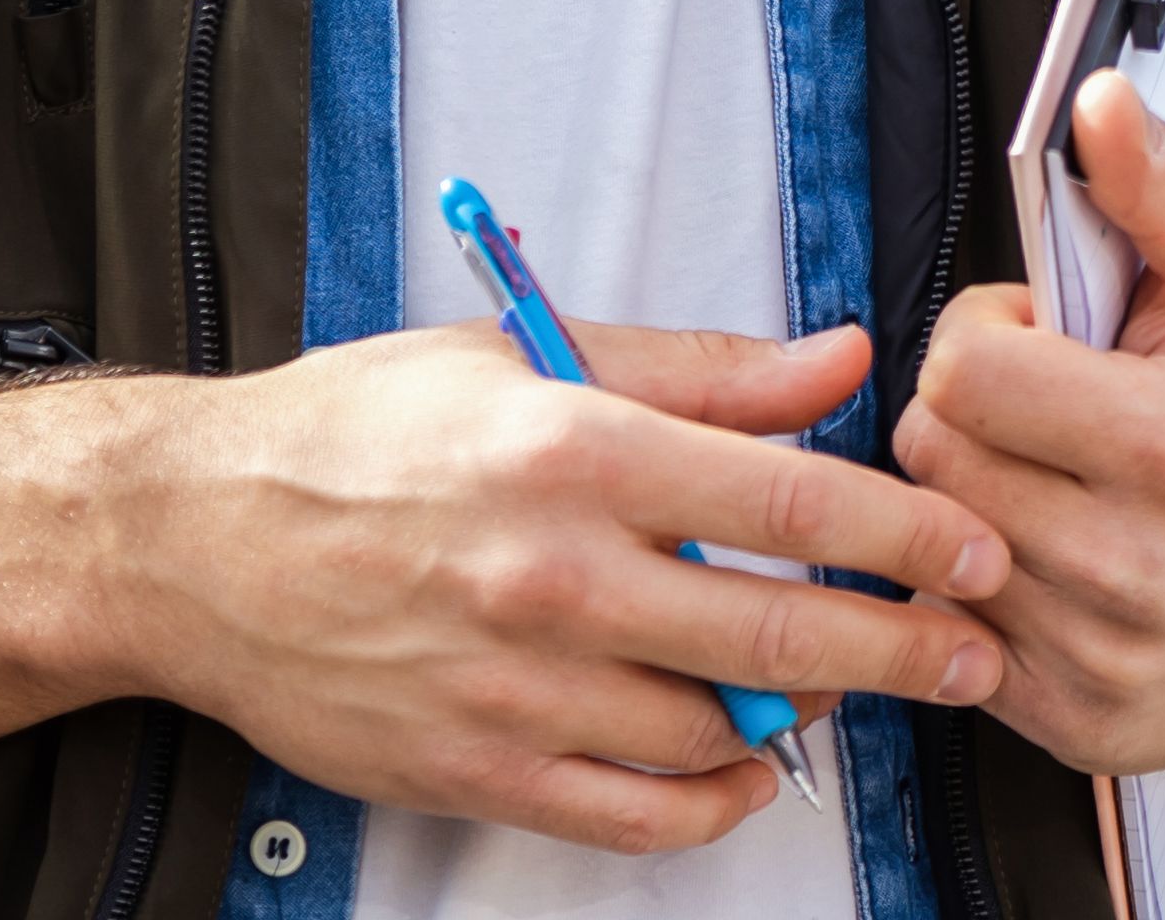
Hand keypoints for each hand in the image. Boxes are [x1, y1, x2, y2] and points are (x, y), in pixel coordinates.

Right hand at [0, 318, 1010, 852]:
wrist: (193, 539)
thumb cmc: (352, 434)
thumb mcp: (527, 352)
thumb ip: (701, 369)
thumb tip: (834, 363)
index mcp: (569, 451)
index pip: (784, 499)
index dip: (901, 532)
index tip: (968, 546)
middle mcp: (550, 576)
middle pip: (774, 631)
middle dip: (901, 647)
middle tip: (970, 651)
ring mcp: (513, 686)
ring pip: (713, 728)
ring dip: (799, 715)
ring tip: (837, 686)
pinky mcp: (477, 767)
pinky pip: (636, 812)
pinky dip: (710, 799)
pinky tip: (742, 764)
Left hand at [894, 80, 1164, 803]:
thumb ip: (1160, 184)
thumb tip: (1095, 106)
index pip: (967, 375)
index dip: (987, 334)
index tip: (1035, 336)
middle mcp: (1138, 570)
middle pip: (933, 458)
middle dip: (969, 411)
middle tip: (1041, 404)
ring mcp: (1107, 660)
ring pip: (935, 548)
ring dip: (974, 499)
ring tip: (1052, 474)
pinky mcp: (1082, 725)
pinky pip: (955, 635)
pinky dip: (984, 587)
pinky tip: (1050, 551)